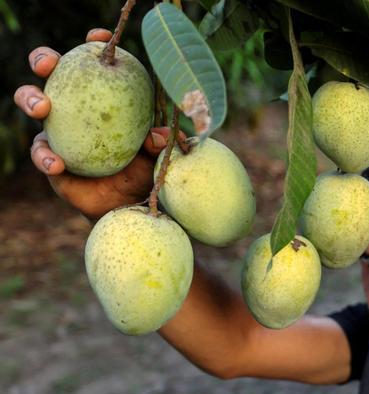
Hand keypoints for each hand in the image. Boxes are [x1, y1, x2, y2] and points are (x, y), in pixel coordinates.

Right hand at [13, 28, 174, 221]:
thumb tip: (159, 135)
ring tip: (42, 107)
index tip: (100, 38)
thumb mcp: (158, 154)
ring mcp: (59, 128)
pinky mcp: (49, 154)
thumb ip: (160, 142)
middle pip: (53, 73)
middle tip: (49, 64)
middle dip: (45, 60)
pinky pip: (41, 151)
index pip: (96, 62)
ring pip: (34, 103)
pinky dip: (46, 156)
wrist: (128, 204)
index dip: (95, 45)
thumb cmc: (145, 169)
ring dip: (32, 99)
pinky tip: (56, 164)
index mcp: (103, 96)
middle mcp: (76, 106)